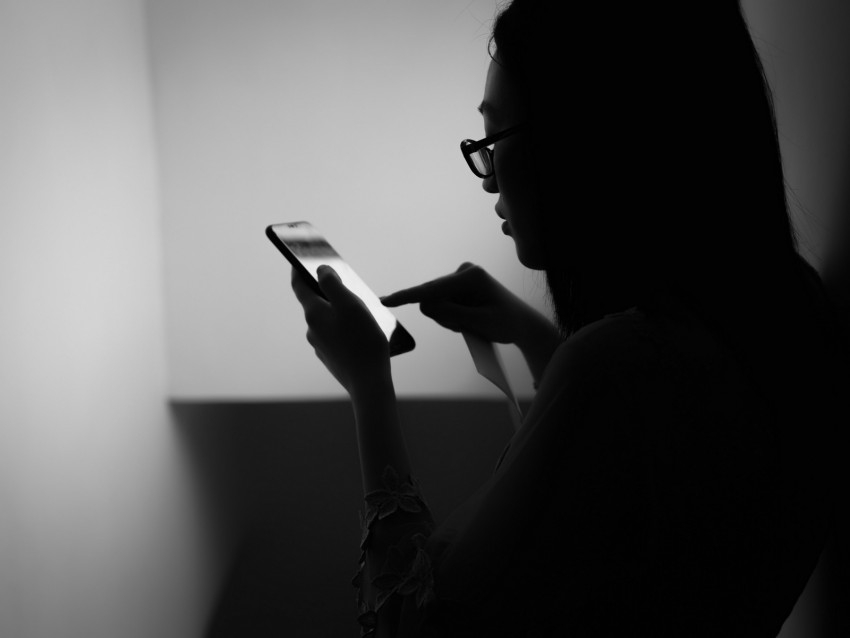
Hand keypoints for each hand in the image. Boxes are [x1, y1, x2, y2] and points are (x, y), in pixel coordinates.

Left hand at [291, 265, 390, 395]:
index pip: (299, 285)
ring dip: (338, 312)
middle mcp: (312, 329)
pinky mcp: (331, 358)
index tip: (297, 259)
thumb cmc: (362, 340)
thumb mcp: (349, 304)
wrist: (368, 381)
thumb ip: (332, 283)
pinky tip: (361, 333)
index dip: (297, 269)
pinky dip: (344, 329)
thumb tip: (321, 270)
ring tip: (361, 311)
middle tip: (344, 283)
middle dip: (326, 292)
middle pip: (315, 303)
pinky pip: (335, 336)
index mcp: (314, 313)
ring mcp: (320, 345)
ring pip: (327, 321)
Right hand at [382, 263, 560, 382]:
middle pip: (432, 298)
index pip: (432, 289)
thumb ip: (452, 314)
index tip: (385, 301)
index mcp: (470, 276)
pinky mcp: (457, 286)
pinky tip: (467, 320)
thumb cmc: (506, 323)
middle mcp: (463, 271)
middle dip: (443, 317)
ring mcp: (459, 278)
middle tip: (467, 327)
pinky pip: (440, 305)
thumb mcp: (480, 324)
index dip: (406, 297)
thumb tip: (425, 306)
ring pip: (434, 304)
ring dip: (447, 318)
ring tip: (470, 323)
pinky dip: (450, 317)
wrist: (522, 323)